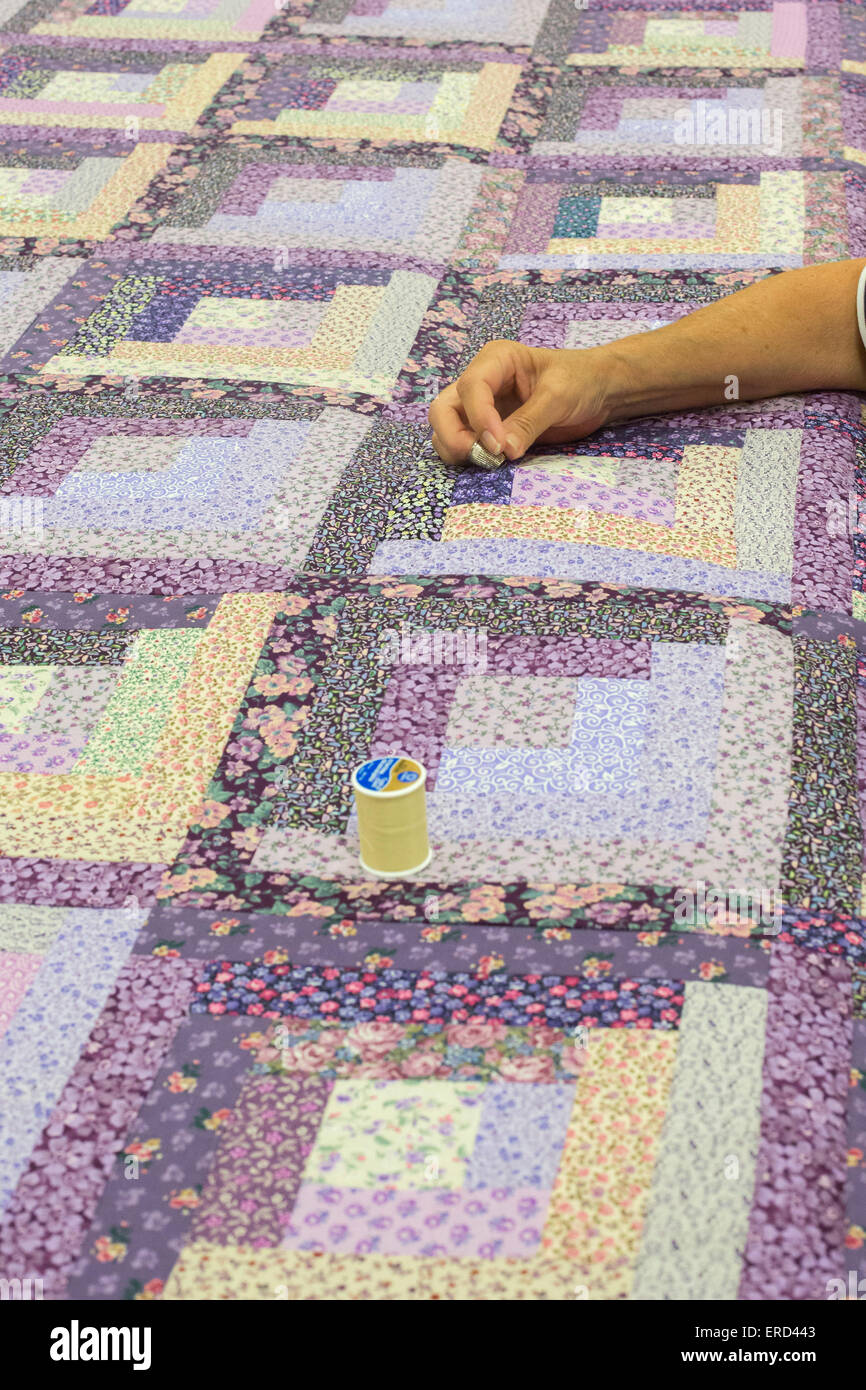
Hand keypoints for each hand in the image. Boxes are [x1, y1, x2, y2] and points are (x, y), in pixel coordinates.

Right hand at [428, 340, 612, 464]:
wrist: (599, 391)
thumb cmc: (581, 380)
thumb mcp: (558, 397)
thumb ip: (529, 422)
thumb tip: (503, 451)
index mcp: (496, 360)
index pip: (471, 388)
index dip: (479, 419)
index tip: (497, 445)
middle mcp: (481, 382)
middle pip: (443, 409)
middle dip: (453, 435)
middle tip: (479, 456)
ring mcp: (480, 407)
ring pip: (445, 429)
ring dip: (457, 449)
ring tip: (488, 460)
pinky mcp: (487, 429)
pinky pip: (463, 444)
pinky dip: (467, 457)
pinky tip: (491, 462)